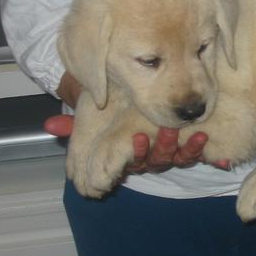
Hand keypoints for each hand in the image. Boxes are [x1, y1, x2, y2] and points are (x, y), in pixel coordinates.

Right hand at [44, 115, 229, 171]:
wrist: (138, 93)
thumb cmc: (112, 108)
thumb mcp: (92, 114)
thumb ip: (72, 123)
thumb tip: (49, 126)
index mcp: (127, 153)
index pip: (130, 161)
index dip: (135, 154)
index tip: (138, 139)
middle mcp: (148, 155)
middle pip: (156, 161)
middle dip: (161, 150)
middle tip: (166, 133)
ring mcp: (169, 151)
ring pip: (177, 158)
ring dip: (185, 150)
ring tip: (192, 135)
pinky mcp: (189, 145)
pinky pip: (195, 153)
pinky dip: (201, 149)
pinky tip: (206, 138)